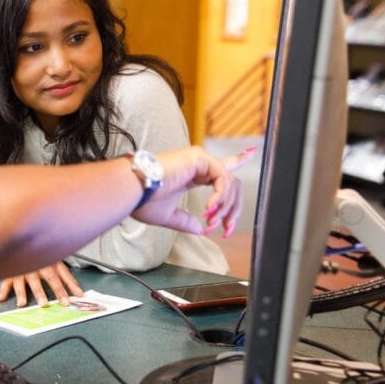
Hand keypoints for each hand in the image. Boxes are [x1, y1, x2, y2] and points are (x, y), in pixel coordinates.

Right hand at [0, 261, 83, 307]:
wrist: (26, 235)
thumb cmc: (45, 253)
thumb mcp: (58, 262)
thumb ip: (68, 278)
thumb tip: (79, 292)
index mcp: (48, 262)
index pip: (58, 277)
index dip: (64, 288)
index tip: (69, 301)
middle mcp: (35, 265)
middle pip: (38, 279)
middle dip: (41, 292)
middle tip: (44, 304)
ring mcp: (22, 268)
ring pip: (20, 280)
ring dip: (21, 292)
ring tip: (21, 304)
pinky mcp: (11, 271)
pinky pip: (5, 281)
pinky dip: (2, 290)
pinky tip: (0, 298)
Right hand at [131, 146, 253, 237]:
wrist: (133, 191)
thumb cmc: (143, 201)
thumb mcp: (169, 216)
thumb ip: (186, 222)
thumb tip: (200, 230)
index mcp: (192, 174)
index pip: (220, 168)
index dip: (238, 160)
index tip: (251, 153)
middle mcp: (198, 164)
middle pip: (231, 183)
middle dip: (233, 209)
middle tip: (227, 229)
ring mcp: (200, 159)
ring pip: (230, 183)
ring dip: (225, 208)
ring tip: (211, 222)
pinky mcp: (200, 159)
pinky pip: (223, 179)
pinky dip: (220, 197)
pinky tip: (209, 208)